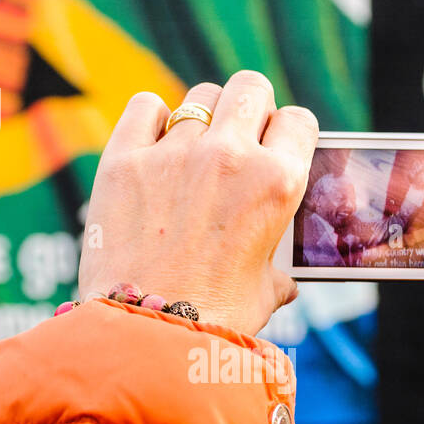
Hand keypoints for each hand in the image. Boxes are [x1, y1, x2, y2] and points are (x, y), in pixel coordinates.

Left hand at [78, 71, 318, 334]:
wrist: (143, 334)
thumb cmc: (211, 319)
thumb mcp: (264, 291)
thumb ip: (277, 269)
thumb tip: (284, 277)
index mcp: (276, 184)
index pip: (298, 121)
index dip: (287, 133)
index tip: (275, 146)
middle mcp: (229, 157)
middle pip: (250, 88)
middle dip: (249, 108)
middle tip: (236, 138)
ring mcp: (173, 153)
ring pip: (200, 98)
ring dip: (203, 117)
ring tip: (192, 149)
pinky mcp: (124, 159)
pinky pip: (144, 106)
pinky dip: (151, 118)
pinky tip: (152, 142)